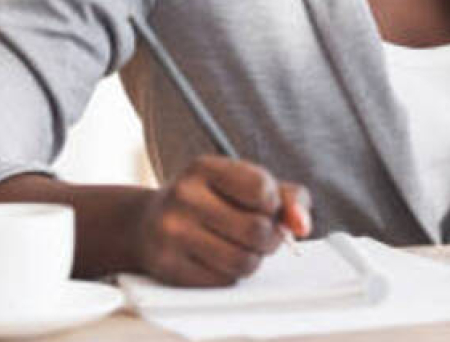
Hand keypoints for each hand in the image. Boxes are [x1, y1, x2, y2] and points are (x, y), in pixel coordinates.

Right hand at [130, 155, 311, 285]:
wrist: (147, 224)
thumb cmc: (208, 201)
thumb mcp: (244, 185)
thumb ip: (287, 197)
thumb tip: (302, 225)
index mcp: (204, 168)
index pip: (263, 190)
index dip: (274, 205)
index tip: (264, 206)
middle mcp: (184, 196)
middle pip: (256, 230)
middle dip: (268, 238)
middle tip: (258, 235)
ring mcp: (171, 232)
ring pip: (243, 261)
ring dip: (252, 259)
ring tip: (239, 247)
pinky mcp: (168, 267)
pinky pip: (223, 281)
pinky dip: (229, 274)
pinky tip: (215, 259)